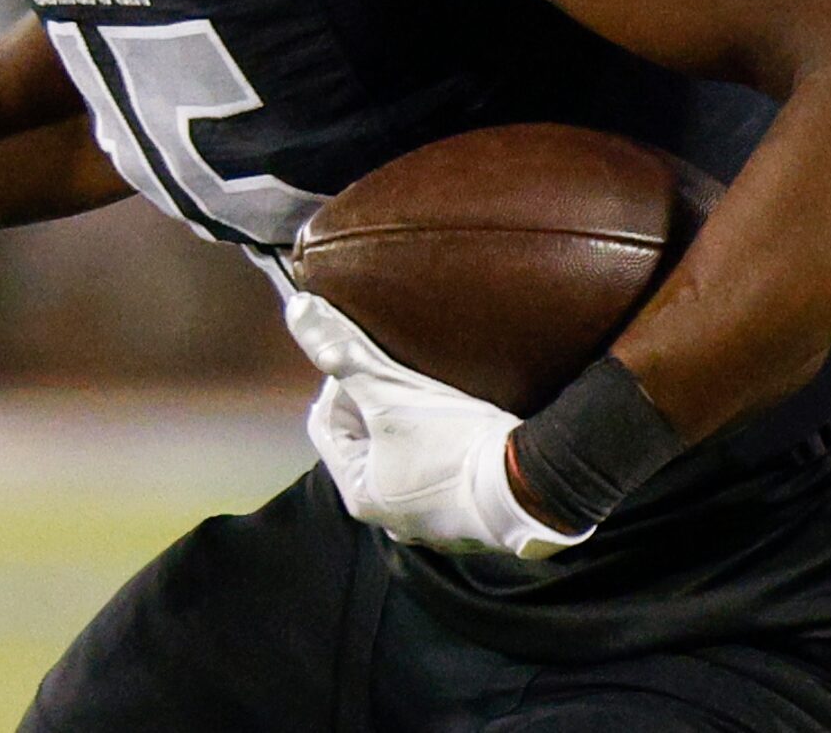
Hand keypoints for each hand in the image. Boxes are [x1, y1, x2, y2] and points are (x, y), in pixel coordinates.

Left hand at [283, 292, 589, 560]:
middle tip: (402, 372)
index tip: (371, 362)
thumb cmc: (453, 443)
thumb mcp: (390, 391)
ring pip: (403, 456)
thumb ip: (342, 352)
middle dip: (376, 404)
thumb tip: (297, 309)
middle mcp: (390, 517)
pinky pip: (439, 470)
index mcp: (360, 494)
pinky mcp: (469, 516)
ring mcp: (432, 522)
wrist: (533, 485)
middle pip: (364, 441)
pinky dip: (441, 445)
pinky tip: (462, 422)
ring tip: (431, 391)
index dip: (341, 384)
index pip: (325, 423)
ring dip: (410, 424)